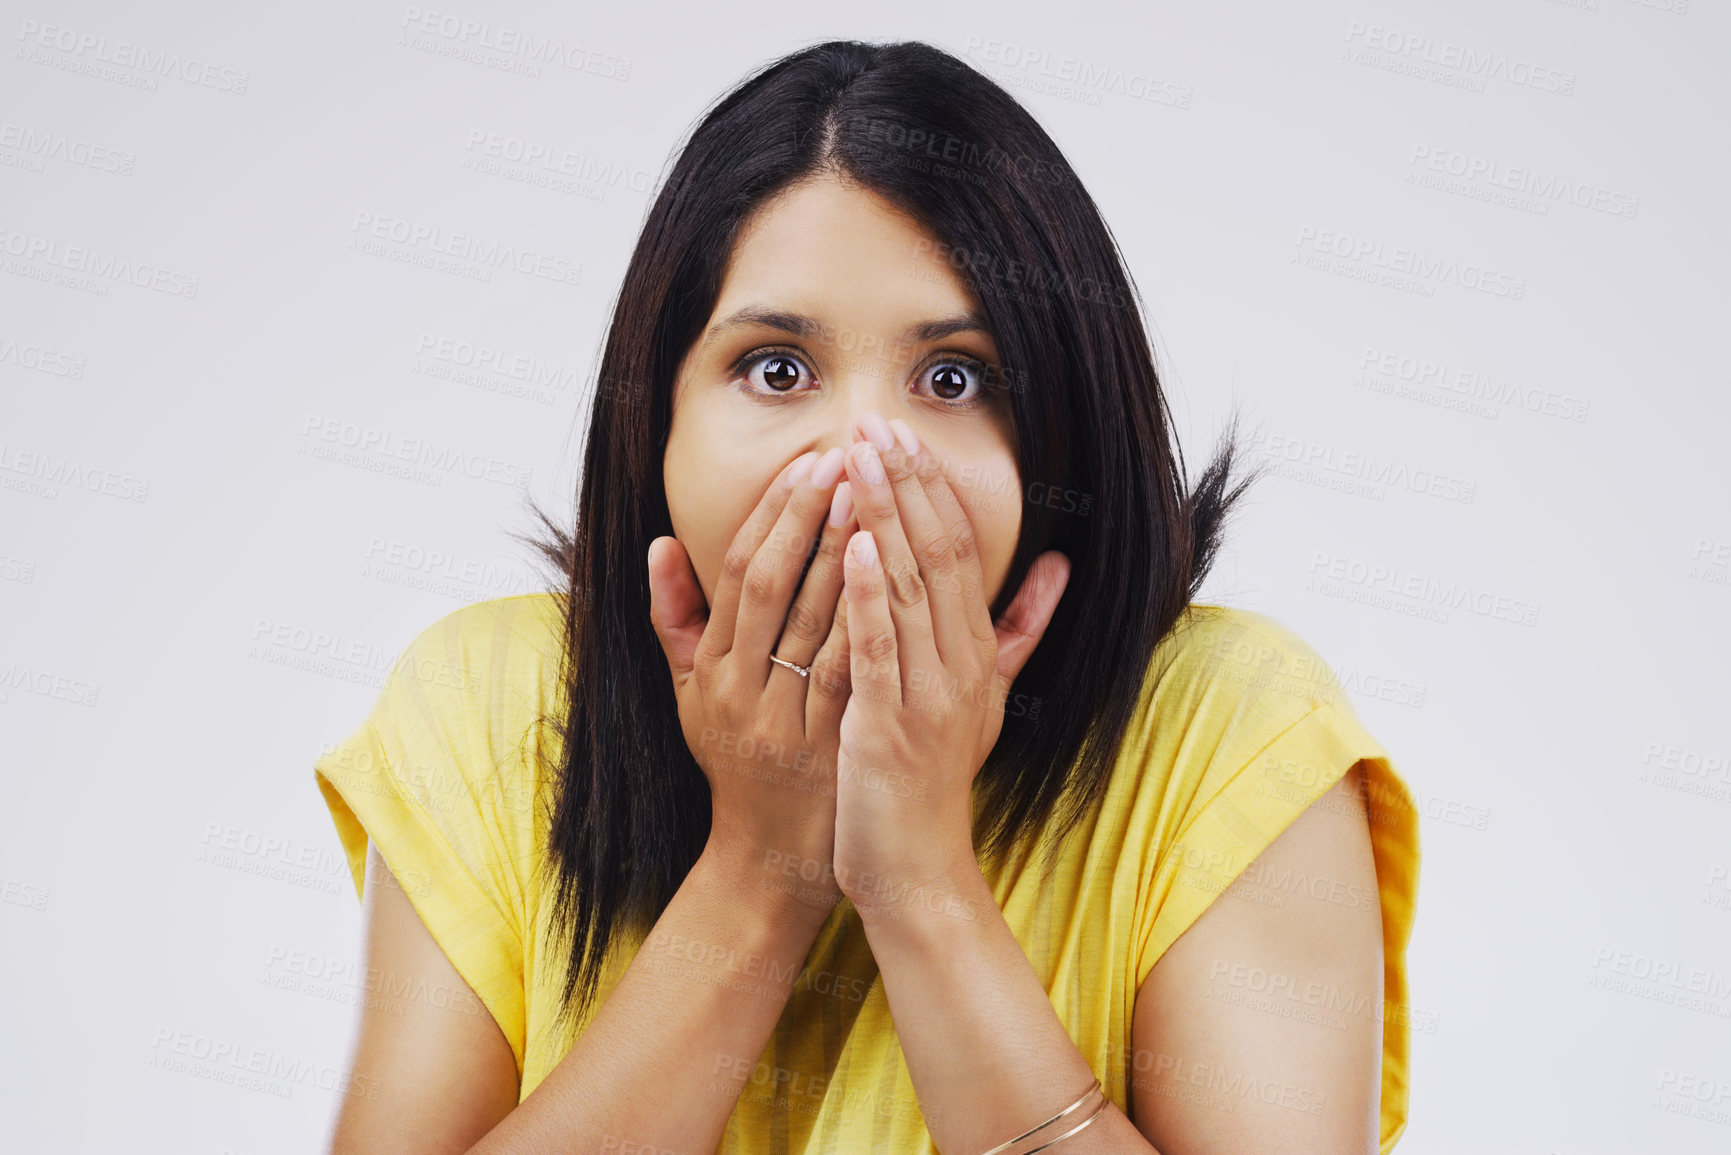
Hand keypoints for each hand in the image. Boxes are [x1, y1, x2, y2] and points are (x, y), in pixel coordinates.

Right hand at [647, 448, 859, 929]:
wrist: (769, 860)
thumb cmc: (736, 764)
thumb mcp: (692, 695)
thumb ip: (676, 619)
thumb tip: (662, 544)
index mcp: (712, 670)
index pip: (738, 574)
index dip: (772, 515)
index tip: (807, 464)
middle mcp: (741, 690)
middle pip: (772, 587)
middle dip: (809, 518)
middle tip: (845, 459)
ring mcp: (783, 719)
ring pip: (813, 624)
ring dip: (844, 555)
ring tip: (875, 496)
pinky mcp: (825, 746)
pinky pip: (849, 673)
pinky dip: (870, 621)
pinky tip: (897, 577)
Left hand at [830, 413, 1069, 922]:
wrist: (918, 869)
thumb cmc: (935, 780)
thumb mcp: (985, 700)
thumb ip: (1018, 630)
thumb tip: (1060, 565)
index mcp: (975, 652)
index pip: (957, 551)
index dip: (930, 487)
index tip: (901, 432)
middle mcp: (959, 665)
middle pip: (935, 555)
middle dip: (904, 483)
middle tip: (874, 421)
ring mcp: (927, 694)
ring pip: (907, 589)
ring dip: (883, 517)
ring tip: (858, 458)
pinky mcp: (889, 726)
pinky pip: (882, 649)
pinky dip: (870, 595)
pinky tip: (855, 545)